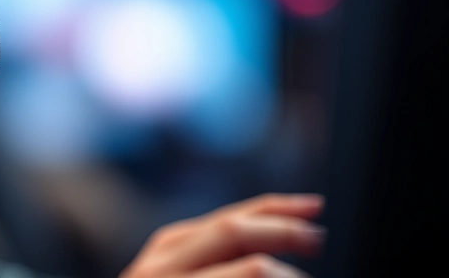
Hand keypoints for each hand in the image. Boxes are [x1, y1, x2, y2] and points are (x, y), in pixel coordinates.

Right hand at [120, 193, 325, 277]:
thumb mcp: (186, 274)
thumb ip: (221, 257)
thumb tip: (285, 239)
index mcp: (168, 250)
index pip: (229, 217)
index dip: (275, 208)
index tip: (313, 208)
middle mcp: (160, 268)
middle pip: (232, 232)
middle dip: (283, 231)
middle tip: (317, 240)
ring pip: (252, 268)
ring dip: (287, 276)